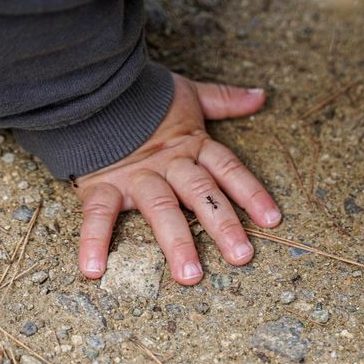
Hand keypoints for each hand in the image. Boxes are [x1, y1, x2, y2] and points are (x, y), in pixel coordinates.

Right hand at [74, 73, 281, 284]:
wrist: (91, 88)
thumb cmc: (144, 99)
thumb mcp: (189, 96)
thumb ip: (225, 101)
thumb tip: (260, 96)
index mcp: (192, 145)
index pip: (228, 169)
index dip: (251, 192)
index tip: (272, 220)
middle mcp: (168, 163)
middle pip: (201, 193)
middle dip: (223, 224)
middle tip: (241, 256)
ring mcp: (136, 175)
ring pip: (161, 208)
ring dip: (176, 242)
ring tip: (190, 275)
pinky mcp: (101, 183)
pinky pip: (97, 213)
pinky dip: (93, 240)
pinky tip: (93, 269)